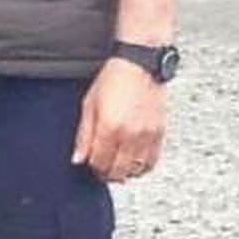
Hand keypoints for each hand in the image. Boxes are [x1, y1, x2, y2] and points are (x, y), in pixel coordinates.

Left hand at [73, 59, 167, 184]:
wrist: (140, 65)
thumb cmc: (112, 81)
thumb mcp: (89, 106)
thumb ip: (83, 136)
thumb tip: (78, 159)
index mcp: (109, 128)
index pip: (99, 163)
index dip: (92, 167)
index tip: (90, 163)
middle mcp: (130, 134)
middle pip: (118, 171)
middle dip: (107, 173)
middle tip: (102, 168)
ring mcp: (147, 135)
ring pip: (136, 170)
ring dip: (125, 172)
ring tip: (117, 165)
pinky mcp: (160, 132)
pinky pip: (152, 161)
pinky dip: (142, 167)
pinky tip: (133, 162)